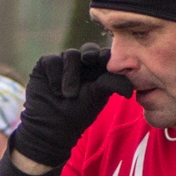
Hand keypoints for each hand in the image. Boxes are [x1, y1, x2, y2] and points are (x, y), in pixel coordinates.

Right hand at [10, 44, 131, 172]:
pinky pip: (52, 61)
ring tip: (67, 95)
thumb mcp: (98, 97)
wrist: (52, 126)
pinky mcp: (45, 66)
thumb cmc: (78, 114)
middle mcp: (81, 64)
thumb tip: (130, 86)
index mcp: (97, 70)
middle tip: (89, 60)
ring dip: (69, 74)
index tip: (107, 63)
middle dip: (90, 54)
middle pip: (88, 49)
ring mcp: (62, 63)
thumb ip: (112, 83)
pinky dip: (55, 75)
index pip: (104, 55)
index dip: (106, 56)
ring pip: (70, 55)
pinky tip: (55, 91)